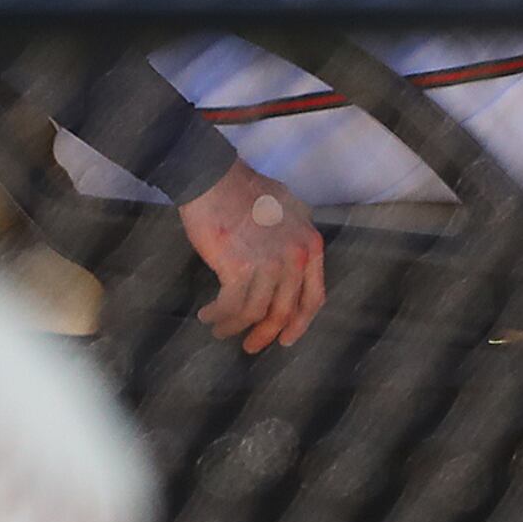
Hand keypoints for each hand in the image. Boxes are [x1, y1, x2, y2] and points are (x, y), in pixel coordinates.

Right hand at [176, 162, 323, 351]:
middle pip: (285, 311)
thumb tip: (287, 256)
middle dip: (266, 334)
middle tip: (252, 345)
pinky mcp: (240, 268)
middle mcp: (295, 258)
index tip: (286, 337)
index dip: (300, 323)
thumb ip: (293, 234)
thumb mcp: (285, 208)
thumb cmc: (241, 187)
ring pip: (256, 313)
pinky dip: (220, 316)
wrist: (213, 177)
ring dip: (235, 326)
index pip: (313, 297)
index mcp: (310, 244)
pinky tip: (209, 316)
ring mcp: (269, 264)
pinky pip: (232, 305)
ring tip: (220, 329)